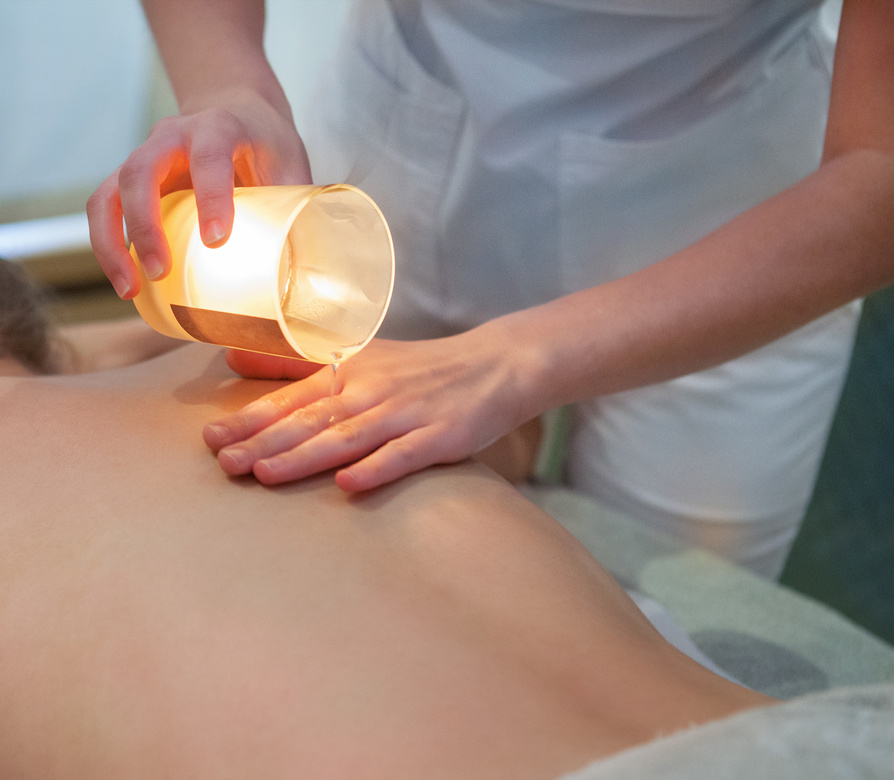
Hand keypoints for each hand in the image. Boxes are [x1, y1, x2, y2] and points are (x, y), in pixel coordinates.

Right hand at [86, 90, 311, 298]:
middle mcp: (173, 136)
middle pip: (140, 172)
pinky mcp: (131, 180)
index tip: (217, 240)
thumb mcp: (291, 166)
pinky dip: (109, 246)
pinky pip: (106, 209)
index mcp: (220, 127)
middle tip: (160, 272)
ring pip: (110, 193)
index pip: (210, 156)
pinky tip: (126, 281)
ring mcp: (146, 156)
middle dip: (146, 225)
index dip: (212, 197)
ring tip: (129, 290)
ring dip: (112, 243)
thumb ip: (299, 209)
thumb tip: (316, 275)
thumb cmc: (268, 144)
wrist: (236, 107)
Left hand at [202, 325, 540, 491]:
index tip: (211, 438)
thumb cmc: (418, 369)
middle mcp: (372, 391)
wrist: (494, 366)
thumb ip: (297, 363)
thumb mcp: (359, 357)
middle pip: (312, 419)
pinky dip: (376, 468)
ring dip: (306, 455)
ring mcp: (407, 413)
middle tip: (224, 463)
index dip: (251, 418)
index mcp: (349, 372)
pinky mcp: (441, 436)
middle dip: (265, 441)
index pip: (292, 397)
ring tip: (266, 474)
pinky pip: (404, 454)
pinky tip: (348, 485)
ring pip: (348, 436)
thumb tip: (234, 360)